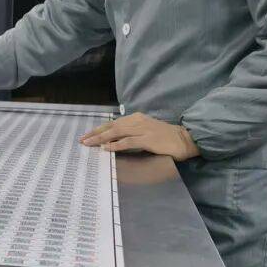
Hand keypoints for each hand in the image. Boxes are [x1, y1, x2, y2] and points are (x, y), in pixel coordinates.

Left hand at [79, 112, 200, 160]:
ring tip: (89, 144)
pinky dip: (116, 145)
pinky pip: (128, 142)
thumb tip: (113, 141)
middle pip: (111, 127)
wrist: (183, 139)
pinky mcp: (148, 139)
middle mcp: (137, 121)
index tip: (87, 136)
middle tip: (82, 140)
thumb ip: (131, 133)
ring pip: (116, 133)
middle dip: (95, 134)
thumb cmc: (165, 137)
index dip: (99, 129)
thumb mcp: (145, 131)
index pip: (113, 123)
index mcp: (136, 118)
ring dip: (101, 139)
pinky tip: (106, 149)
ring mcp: (142, 130)